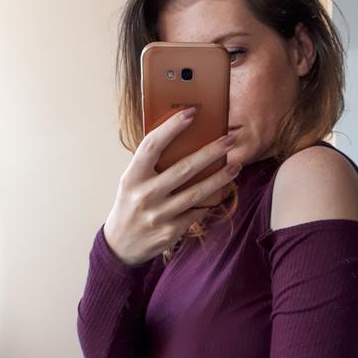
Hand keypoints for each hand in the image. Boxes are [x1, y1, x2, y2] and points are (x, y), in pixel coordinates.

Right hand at [103, 110, 240, 265]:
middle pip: (184, 168)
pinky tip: (222, 192)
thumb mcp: (132, 182)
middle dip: (211, 152)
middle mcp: (145, 195)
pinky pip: (197, 212)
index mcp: (132, 177)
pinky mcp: (171, 231)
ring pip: (197, 193)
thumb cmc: (131, 205)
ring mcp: (158, 214)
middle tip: (230, 139)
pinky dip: (210, 202)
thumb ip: (151, 165)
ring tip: (236, 165)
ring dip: (220, 178)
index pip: (152, 146)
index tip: (191, 113)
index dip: (172, 128)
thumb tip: (184, 140)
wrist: (120, 244)